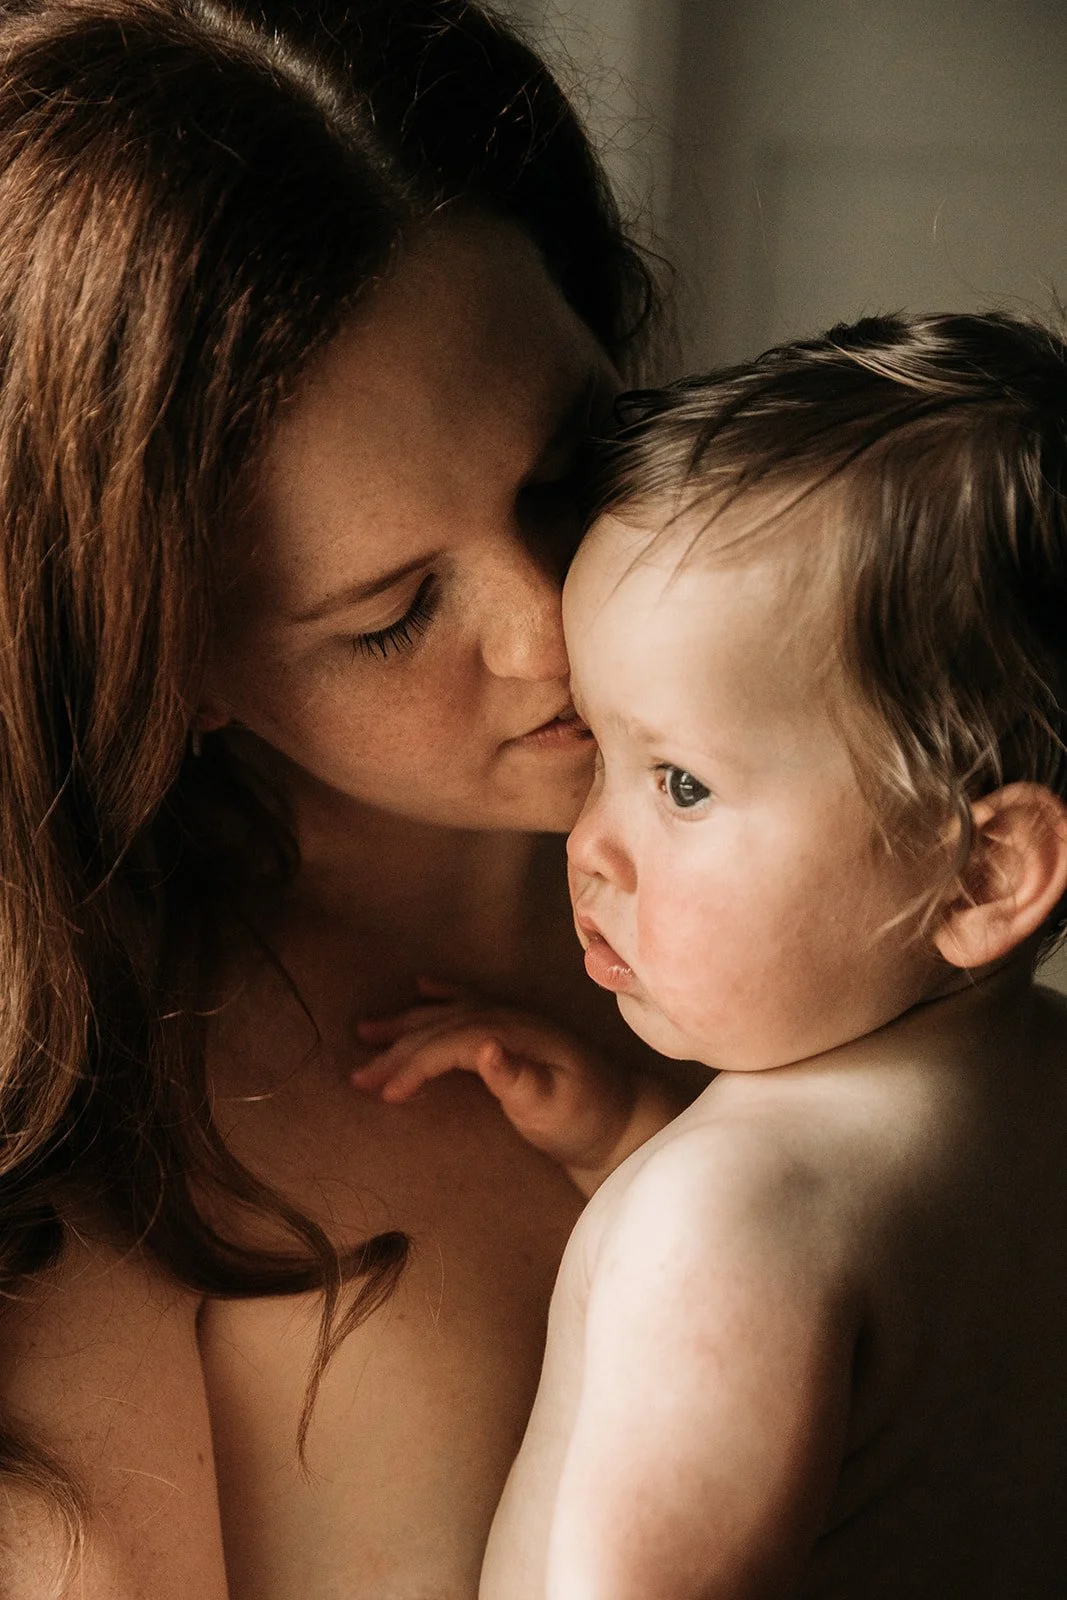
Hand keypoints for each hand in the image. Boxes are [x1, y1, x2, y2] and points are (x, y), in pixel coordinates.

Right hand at [352, 978, 638, 1186]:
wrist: (620, 1119)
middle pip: (441, 1026)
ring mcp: (511, 1020)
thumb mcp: (555, 1107)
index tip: (386, 1093)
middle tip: (357, 1076)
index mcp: (516, 1035)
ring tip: (365, 1032)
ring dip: (405, 1023)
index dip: (416, 1064)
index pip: (452, 1041)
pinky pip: (468, 1004)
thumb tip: (483, 1048)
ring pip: (447, 1014)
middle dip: (396, 1048)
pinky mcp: (511, 1031)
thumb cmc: (586, 1118)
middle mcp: (510, 1019)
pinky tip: (420, 987)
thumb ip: (519, 1079)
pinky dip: (440, 996)